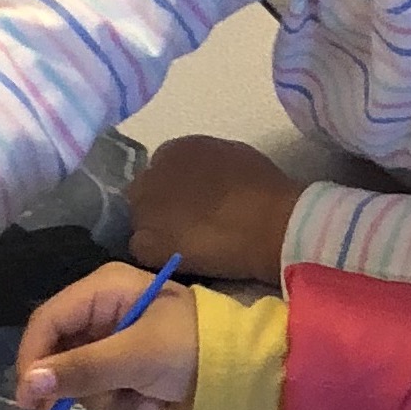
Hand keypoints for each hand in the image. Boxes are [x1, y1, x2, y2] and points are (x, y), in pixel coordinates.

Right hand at [14, 262, 199, 409]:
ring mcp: (117, 343)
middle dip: (74, 393)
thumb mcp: (136, 357)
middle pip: (59, 357)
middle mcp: (105, 311)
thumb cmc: (193, 349)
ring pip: (83, 382)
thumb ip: (81, 370)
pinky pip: (107, 393)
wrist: (247, 373)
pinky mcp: (130, 369)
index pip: (47, 322)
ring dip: (110, 402)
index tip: (27, 401)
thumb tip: (27, 386)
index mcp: (104, 290)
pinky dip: (126, 406)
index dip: (32, 361)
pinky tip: (154, 405)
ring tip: (145, 403)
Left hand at [126, 135, 304, 284]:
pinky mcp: (148, 242)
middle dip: (160, 207)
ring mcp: (146, 209)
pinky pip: (140, 249)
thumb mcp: (233, 157)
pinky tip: (179, 259)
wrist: (271, 223)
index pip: (161, 169)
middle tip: (186, 226)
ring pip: (139, 222)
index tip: (192, 202)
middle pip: (144, 194)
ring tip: (184, 246)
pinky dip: (156, 255)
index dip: (176, 188)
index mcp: (175, 150)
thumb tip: (201, 178)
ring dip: (156, 232)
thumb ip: (206, 164)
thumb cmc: (264, 188)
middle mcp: (152, 174)